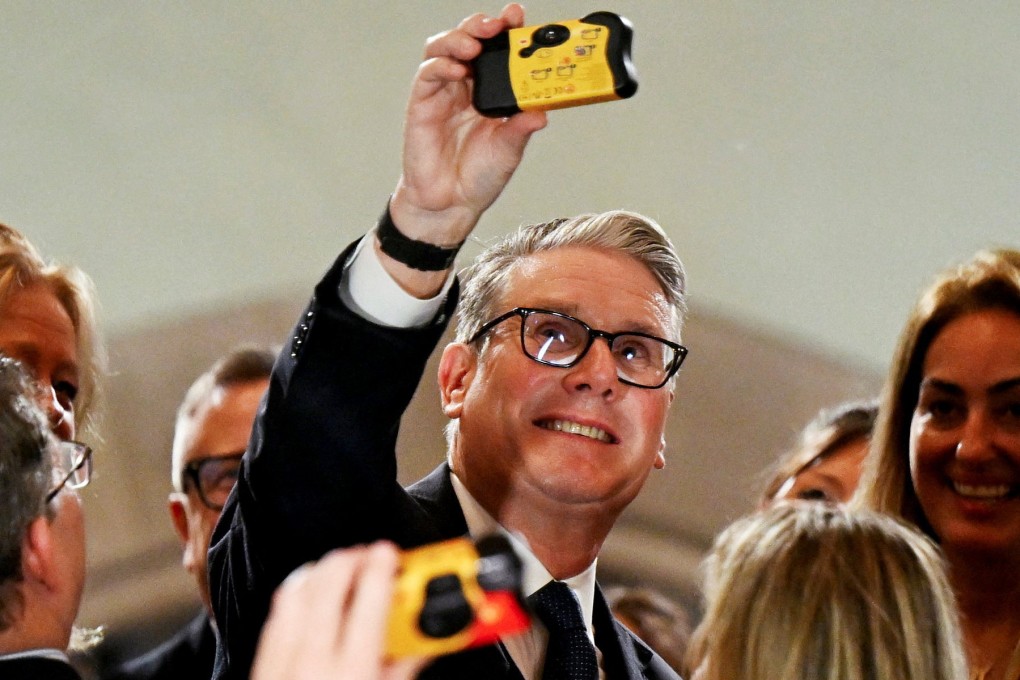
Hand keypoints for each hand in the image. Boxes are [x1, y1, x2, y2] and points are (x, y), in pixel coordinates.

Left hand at [252, 542, 427, 679]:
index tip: (391, 554)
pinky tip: (310, 592)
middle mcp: (313, 659)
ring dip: (323, 569)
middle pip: (329, 582)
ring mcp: (282, 659)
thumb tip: (427, 643)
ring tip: (344, 568)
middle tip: (370, 557)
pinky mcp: (262, 663)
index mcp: (352, 670)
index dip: (382, 568)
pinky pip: (278, 610)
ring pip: (299, 588)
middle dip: (352, 558)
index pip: (369, 601)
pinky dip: (297, 590)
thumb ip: (404, 671)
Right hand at [390, 3, 547, 247]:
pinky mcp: (421, 105)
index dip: (506, 31)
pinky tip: (456, 68)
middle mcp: (465, 87)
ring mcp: (442, 93)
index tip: (518, 18)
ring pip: (443, 49)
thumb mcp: (509, 150)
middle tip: (497, 24)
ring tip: (475, 43)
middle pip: (468, 40)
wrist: (451, 203)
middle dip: (481, 26)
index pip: (497, 52)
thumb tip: (542, 112)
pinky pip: (428, 74)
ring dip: (458, 38)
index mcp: (489, 93)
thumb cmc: (478, 176)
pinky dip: (441, 65)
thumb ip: (521, 128)